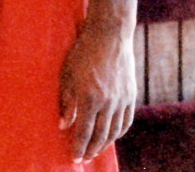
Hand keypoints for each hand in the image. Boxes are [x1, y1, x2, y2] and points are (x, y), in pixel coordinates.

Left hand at [58, 24, 136, 161]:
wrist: (109, 36)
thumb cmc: (82, 52)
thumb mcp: (67, 74)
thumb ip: (66, 101)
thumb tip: (63, 125)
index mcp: (89, 98)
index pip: (84, 132)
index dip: (78, 147)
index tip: (74, 159)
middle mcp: (107, 102)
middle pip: (100, 136)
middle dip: (91, 150)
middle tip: (84, 159)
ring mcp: (121, 100)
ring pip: (114, 131)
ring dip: (105, 144)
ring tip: (95, 151)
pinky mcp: (130, 95)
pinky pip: (126, 121)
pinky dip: (118, 132)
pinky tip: (111, 136)